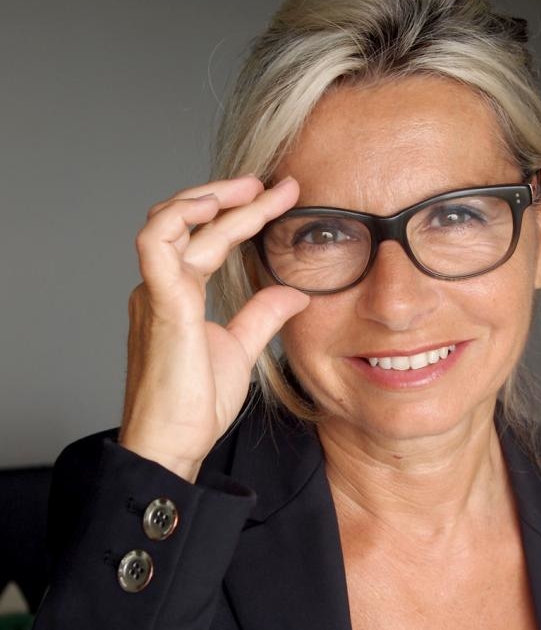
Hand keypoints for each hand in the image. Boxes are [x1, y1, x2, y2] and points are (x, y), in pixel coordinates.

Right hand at [119, 175, 308, 481]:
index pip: (209, 239)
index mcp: (178, 295)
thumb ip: (262, 316)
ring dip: (209, 197)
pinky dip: (182, 217)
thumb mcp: (240, 349)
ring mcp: (155, 293)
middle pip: (192, 223)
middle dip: (234, 196)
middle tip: (278, 184)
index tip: (283, 196)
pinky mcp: (159, 305)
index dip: (244, 214)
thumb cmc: (193, 404)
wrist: (171, 444)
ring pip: (170, 221)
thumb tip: (295, 293)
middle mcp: (162, 286)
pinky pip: (156, 244)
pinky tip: (215, 207)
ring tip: (251, 188)